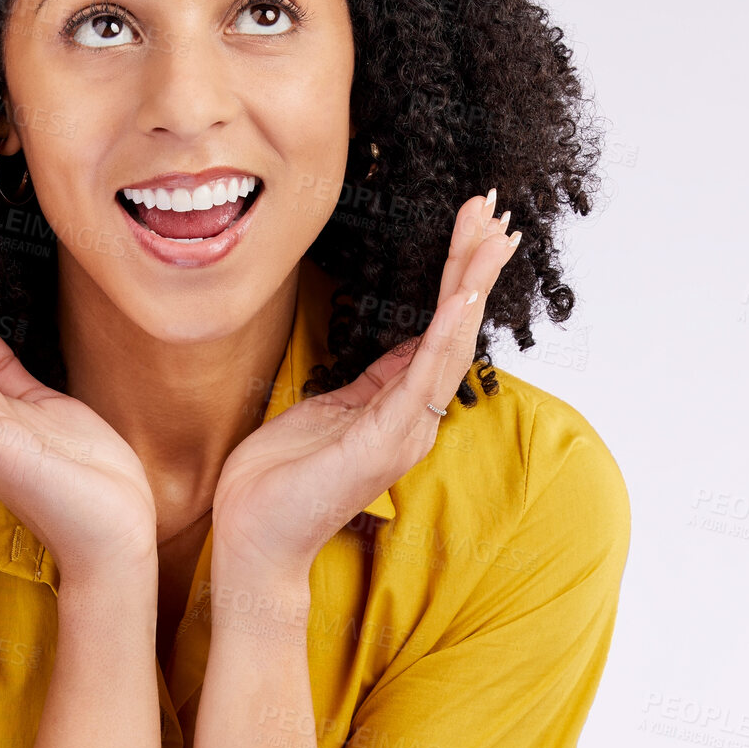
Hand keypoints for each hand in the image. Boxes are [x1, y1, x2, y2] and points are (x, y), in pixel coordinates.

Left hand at [211, 191, 520, 579]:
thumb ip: (370, 382)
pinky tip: (463, 291)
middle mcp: (413, 417)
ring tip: (492, 233)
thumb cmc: (279, 480)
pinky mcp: (384, 440)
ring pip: (449, 341)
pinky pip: (423, 374)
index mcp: (397, 406)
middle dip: (476, 264)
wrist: (252, 539)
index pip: (438, 329)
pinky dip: (447, 329)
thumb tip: (403, 346)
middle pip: (455, 327)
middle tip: (496, 209)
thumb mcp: (328, 410)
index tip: (473, 227)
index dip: (458, 277)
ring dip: (471, 283)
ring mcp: (404, 430)